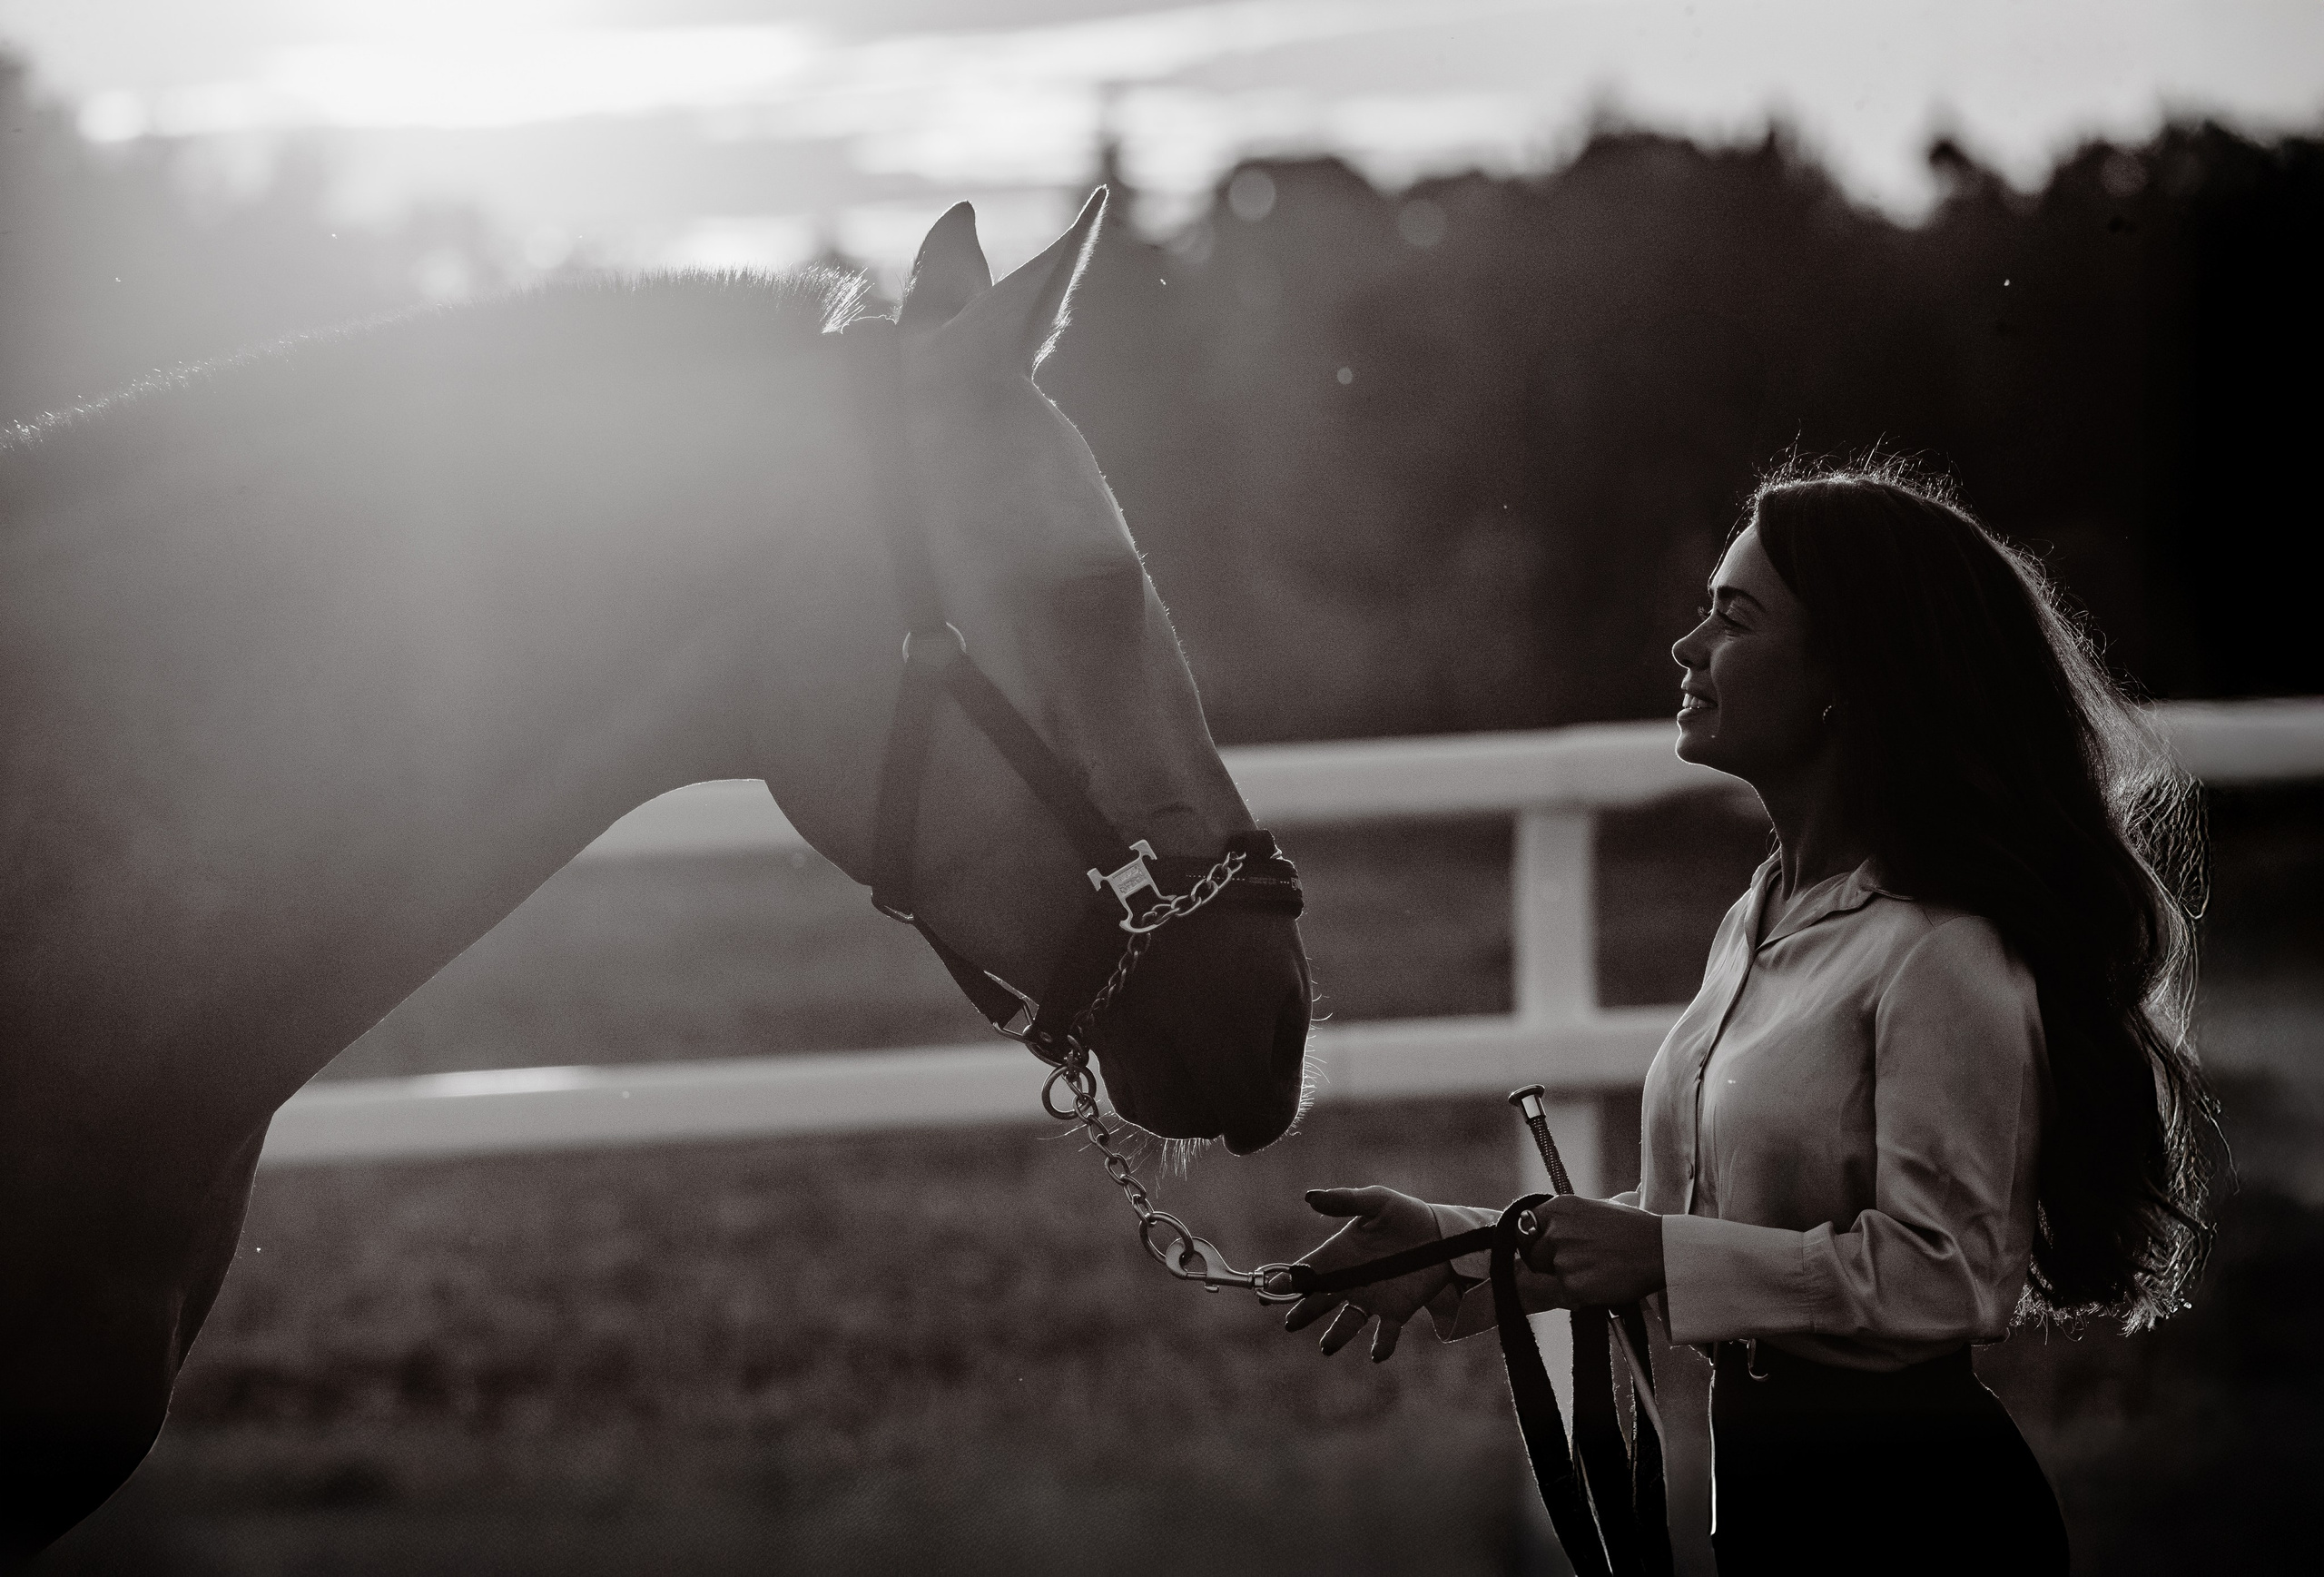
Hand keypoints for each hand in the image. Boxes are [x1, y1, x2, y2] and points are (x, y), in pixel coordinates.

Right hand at [1281, 1186, 1451, 1361]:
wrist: (1441, 1234)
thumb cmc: (1404, 1215)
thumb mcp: (1376, 1201)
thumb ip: (1346, 1201)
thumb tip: (1310, 1197)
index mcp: (1339, 1255)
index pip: (1307, 1271)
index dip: (1288, 1281)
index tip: (1271, 1290)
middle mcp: (1350, 1281)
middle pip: (1319, 1301)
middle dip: (1303, 1312)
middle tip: (1292, 1322)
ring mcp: (1372, 1298)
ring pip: (1347, 1323)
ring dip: (1336, 1336)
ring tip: (1327, 1346)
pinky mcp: (1396, 1311)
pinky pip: (1386, 1334)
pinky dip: (1381, 1345)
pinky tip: (1377, 1353)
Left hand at [1519, 1194, 1665, 1306]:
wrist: (1661, 1251)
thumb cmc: (1634, 1229)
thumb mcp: (1596, 1209)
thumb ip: (1568, 1220)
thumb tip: (1549, 1230)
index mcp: (1559, 1208)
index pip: (1524, 1226)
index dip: (1531, 1240)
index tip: (1540, 1248)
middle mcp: (1555, 1230)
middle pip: (1531, 1254)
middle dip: (1547, 1263)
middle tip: (1575, 1264)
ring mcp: (1562, 1258)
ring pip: (1550, 1276)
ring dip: (1567, 1278)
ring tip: (1596, 1272)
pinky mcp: (1571, 1284)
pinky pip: (1565, 1293)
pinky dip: (1580, 1294)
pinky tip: (1601, 1283)